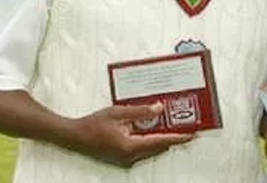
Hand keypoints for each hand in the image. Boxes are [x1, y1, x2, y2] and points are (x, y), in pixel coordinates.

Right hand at [67, 103, 194, 167]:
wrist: (74, 136)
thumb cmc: (94, 124)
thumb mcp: (119, 113)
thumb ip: (140, 111)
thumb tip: (159, 109)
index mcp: (131, 146)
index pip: (161, 141)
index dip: (178, 137)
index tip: (192, 134)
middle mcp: (130, 156)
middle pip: (158, 146)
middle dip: (173, 137)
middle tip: (187, 126)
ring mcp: (126, 158)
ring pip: (151, 148)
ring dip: (162, 138)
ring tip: (175, 126)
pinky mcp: (123, 156)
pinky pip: (142, 148)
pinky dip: (151, 139)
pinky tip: (155, 129)